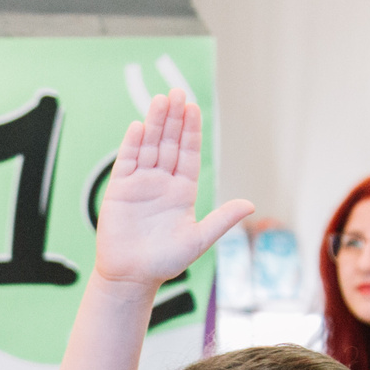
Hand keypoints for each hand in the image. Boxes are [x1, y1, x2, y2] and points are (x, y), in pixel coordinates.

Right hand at [93, 91, 254, 286]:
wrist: (131, 277)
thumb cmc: (165, 263)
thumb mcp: (198, 239)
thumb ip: (222, 219)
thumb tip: (250, 204)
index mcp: (183, 191)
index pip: (188, 153)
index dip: (191, 131)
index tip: (194, 108)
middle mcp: (162, 183)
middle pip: (169, 143)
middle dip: (174, 118)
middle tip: (178, 92)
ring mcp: (140, 184)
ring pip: (149, 146)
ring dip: (155, 123)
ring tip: (160, 100)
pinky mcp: (119, 189)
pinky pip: (127, 161)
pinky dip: (133, 143)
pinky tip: (139, 126)